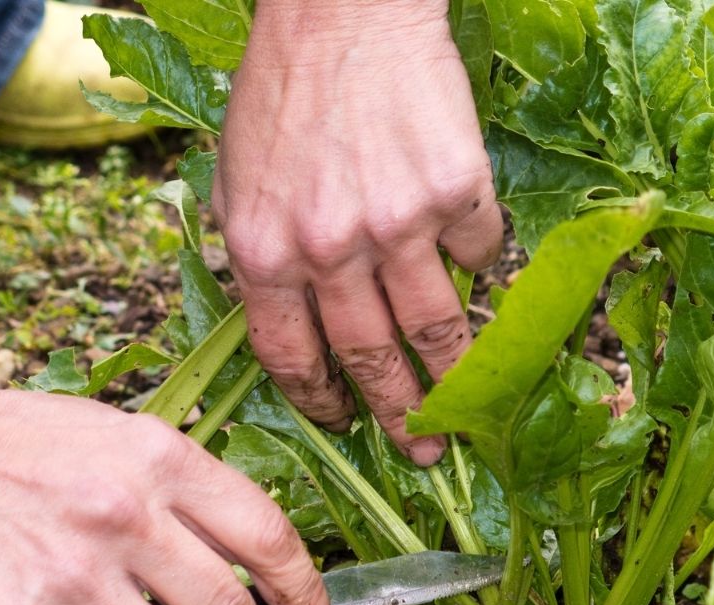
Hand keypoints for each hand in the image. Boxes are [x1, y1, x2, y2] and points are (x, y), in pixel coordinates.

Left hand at [213, 0, 502, 465]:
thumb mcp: (235, 180)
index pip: (290, 358)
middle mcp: (329, 249)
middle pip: (369, 358)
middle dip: (399, 415)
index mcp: (264, 252)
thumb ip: (258, 256)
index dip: (321, 402)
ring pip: (434, 326)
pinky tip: (470, 265)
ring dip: (455, 375)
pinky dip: (478, 266)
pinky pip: (478, 254)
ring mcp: (396, 223)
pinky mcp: (455, 191)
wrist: (343, 13)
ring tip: (468, 407)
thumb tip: (288, 324)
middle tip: (423, 452)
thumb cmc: (282, 91)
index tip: (342, 422)